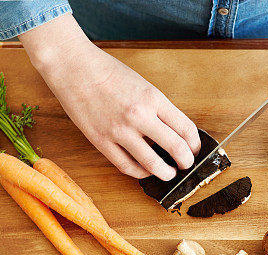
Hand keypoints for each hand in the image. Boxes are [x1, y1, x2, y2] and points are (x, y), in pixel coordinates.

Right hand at [20, 15, 199, 179]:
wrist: (73, 67)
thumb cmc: (107, 72)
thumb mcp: (142, 85)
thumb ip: (158, 109)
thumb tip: (172, 133)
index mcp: (153, 98)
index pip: (186, 129)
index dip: (195, 145)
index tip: (194, 149)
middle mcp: (139, 116)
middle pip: (176, 148)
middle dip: (186, 162)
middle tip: (186, 165)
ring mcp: (120, 131)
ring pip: (152, 164)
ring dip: (166, 173)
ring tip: (168, 174)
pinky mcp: (102, 141)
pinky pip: (127, 166)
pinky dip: (140, 172)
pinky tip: (145, 171)